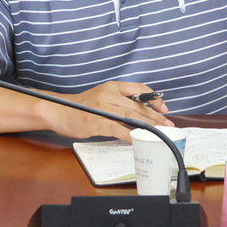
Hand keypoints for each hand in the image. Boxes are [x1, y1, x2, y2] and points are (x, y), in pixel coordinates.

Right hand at [47, 81, 173, 140]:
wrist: (58, 110)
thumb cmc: (82, 106)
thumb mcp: (102, 95)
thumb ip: (119, 100)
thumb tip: (140, 112)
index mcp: (112, 86)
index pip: (138, 89)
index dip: (153, 99)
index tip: (164, 108)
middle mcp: (109, 94)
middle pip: (137, 106)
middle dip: (155, 116)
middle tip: (169, 125)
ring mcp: (102, 108)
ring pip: (131, 116)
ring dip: (148, 125)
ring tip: (160, 132)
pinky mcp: (96, 122)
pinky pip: (117, 129)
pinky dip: (130, 135)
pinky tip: (138, 140)